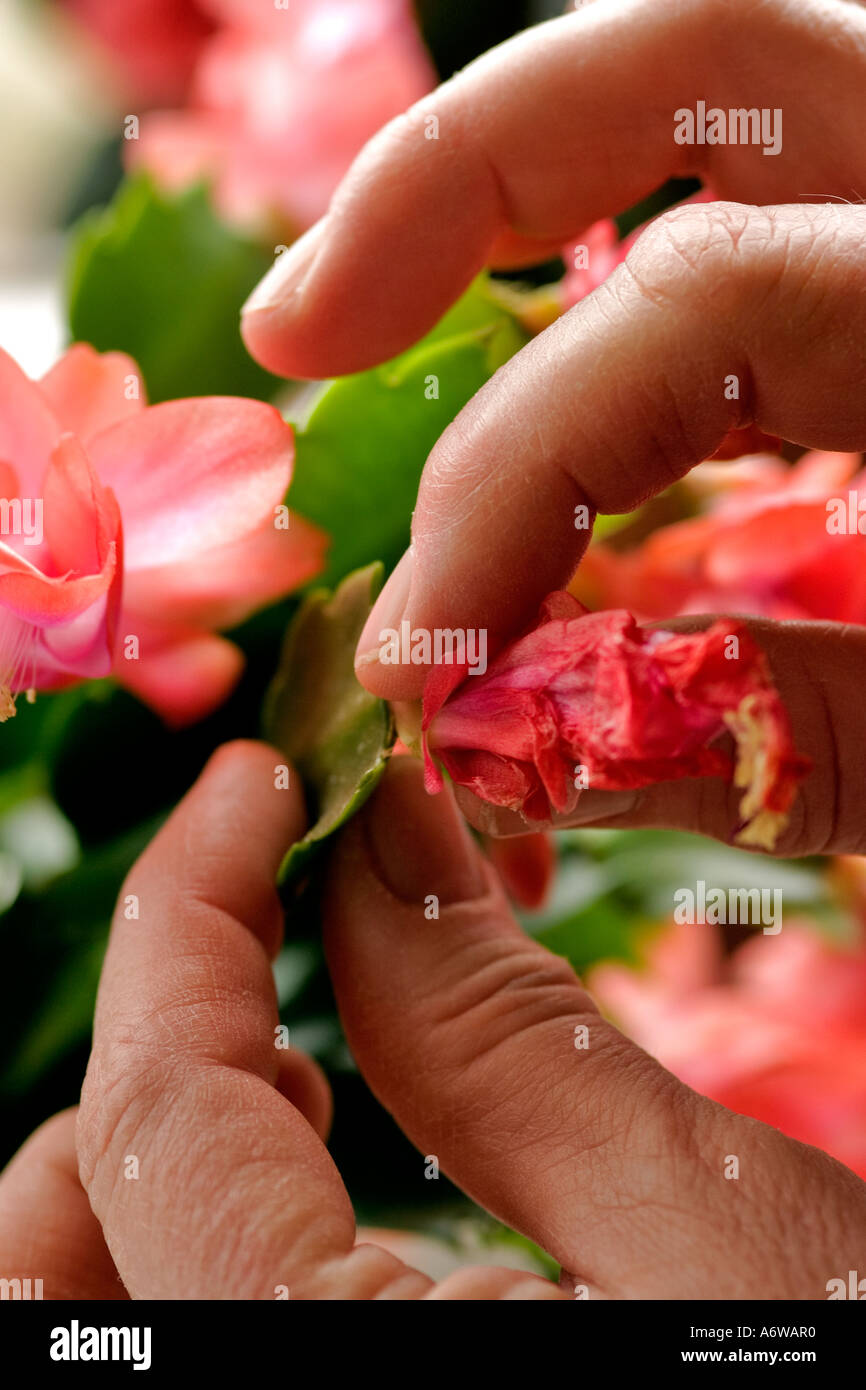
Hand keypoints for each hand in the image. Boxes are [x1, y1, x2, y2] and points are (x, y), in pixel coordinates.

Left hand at [4, 744, 863, 1298]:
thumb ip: (504, 1032)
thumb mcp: (711, 1230)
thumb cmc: (859, 1388)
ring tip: (300, 1069)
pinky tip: (325, 1179)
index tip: (255, 781)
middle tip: (259, 939)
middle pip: (47, 1251)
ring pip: (94, 1303)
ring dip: (153, 1153)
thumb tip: (384, 836)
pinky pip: (187, 1333)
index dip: (184, 906)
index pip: (153, 1113)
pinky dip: (206, 1235)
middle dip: (135, 1060)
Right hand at [241, 0, 865, 853]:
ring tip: (371, 318)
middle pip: (705, 60)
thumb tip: (532, 746)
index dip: (518, 476)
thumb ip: (787, 734)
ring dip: (529, 184)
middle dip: (466, 176)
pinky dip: (634, 259)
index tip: (418, 668)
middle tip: (299, 328)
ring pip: (726, 93)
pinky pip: (764, 198)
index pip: (703, 307)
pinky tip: (563, 379)